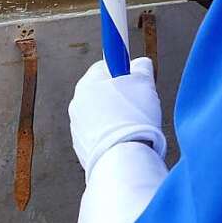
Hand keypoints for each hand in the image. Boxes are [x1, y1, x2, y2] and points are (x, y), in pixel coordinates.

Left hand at [69, 57, 165, 179]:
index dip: (123, 71)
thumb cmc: (133, 118)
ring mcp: (77, 127)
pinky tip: (125, 140)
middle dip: (120, 96)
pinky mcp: (81, 147)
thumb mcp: (145, 83)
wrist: (123, 159)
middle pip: (101, 91)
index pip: (104, 67)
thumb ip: (142, 68)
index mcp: (87, 83)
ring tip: (133, 126)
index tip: (135, 79)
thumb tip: (141, 63)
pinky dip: (111, 135)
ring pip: (101, 114)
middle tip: (138, 104)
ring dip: (115, 116)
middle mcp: (77, 103)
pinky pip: (99, 134)